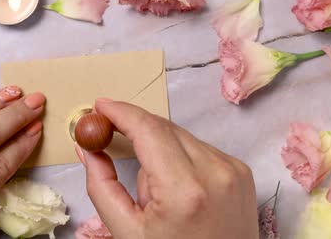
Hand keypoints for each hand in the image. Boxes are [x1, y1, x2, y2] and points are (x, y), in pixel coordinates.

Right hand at [76, 99, 258, 238]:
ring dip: (159, 147)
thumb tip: (88, 148)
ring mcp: (232, 170)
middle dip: (134, 128)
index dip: (121, 112)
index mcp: (184, 190)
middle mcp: (215, 172)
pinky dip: (181, 156)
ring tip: (154, 187)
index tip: (100, 105)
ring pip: (181, 136)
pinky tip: (177, 185)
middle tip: (107, 132)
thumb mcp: (127, 231)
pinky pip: (200, 147)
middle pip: (164, 127)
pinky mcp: (242, 171)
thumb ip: (102, 186)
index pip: (148, 130)